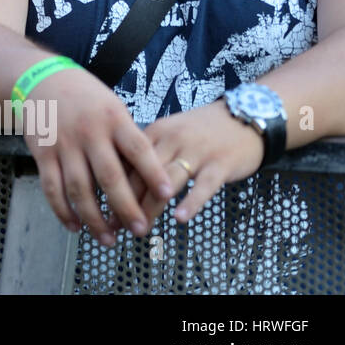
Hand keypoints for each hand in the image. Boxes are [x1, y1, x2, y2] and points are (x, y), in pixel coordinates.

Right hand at [23, 66, 172, 245]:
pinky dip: (63, 211)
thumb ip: (127, 137)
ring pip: (80, 189)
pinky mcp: (42, 153)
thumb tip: (148, 175)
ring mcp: (63, 144)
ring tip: (108, 239)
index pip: (138, 149)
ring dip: (94, 219)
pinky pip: (52, 188)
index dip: (153, 173)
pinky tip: (75, 226)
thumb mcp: (112, 105)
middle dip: (126, 208)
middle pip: (109, 177)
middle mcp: (89, 132)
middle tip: (140, 231)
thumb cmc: (85, 96)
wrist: (41, 79)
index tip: (168, 196)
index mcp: (113, 118)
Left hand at [110, 102, 265, 229]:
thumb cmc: (201, 131)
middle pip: (142, 174)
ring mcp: (196, 152)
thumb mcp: (169, 134)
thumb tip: (118, 180)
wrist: (243, 116)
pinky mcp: (220, 164)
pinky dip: (190, 201)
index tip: (101, 209)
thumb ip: (146, 154)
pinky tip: (179, 217)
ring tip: (141, 229)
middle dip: (126, 202)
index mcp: (154, 133)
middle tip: (115, 226)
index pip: (126, 161)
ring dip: (151, 208)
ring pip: (166, 182)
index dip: (111, 187)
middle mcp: (171, 140)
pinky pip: (203, 185)